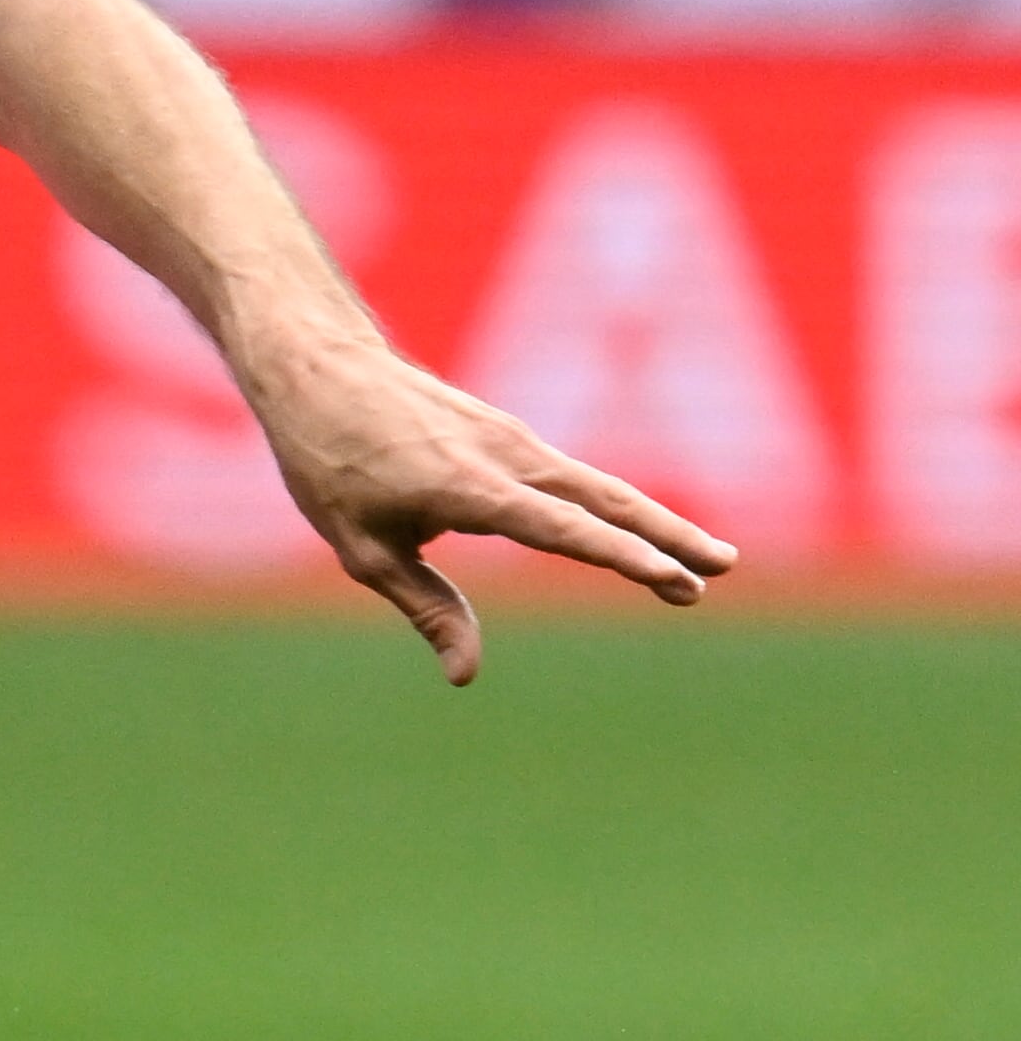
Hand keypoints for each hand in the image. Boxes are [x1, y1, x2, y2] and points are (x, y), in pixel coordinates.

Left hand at [245, 324, 734, 682]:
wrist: (317, 366)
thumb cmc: (329, 460)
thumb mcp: (361, 547)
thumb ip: (426, 606)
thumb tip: (466, 674)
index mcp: (467, 486)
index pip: (560, 527)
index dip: (619, 555)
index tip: (673, 576)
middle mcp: (503, 456)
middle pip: (605, 498)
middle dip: (669, 534)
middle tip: (724, 570)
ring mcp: (512, 439)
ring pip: (599, 485)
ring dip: (655, 521)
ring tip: (708, 563)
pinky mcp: (509, 435)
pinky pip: (575, 476)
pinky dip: (617, 505)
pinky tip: (643, 533)